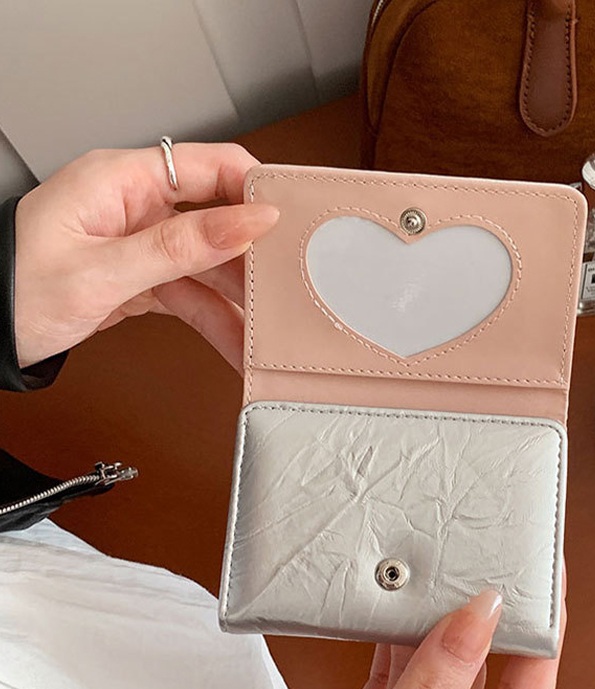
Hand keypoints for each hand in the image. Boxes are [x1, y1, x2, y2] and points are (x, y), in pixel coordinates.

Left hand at [13, 143, 278, 370]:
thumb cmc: (14, 290)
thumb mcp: (102, 271)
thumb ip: (179, 247)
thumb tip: (247, 221)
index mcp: (121, 180)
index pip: (210, 165)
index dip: (256, 189)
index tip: (290, 222)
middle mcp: (137, 205)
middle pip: (218, 218)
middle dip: (255, 254)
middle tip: (288, 283)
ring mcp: (142, 243)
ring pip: (210, 264)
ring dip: (238, 298)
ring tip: (267, 328)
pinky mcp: (144, 277)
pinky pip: (192, 293)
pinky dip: (215, 318)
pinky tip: (238, 341)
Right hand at [227, 588, 565, 688]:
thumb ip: (430, 688)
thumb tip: (477, 621)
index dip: (538, 648)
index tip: (545, 595)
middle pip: (476, 684)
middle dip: (478, 627)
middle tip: (484, 570)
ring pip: (430, 677)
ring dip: (431, 630)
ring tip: (438, 580)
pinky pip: (390, 681)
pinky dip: (391, 645)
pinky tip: (394, 613)